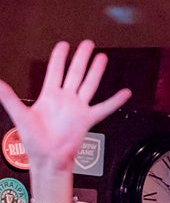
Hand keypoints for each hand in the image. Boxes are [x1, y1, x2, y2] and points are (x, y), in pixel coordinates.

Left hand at [0, 41, 128, 173]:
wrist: (48, 158)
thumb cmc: (34, 140)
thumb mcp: (20, 116)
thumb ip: (9, 98)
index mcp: (49, 96)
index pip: (55, 71)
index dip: (59, 57)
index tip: (64, 45)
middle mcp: (65, 99)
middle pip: (75, 73)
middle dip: (81, 58)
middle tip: (88, 44)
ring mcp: (78, 108)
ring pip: (89, 85)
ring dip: (96, 71)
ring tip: (102, 58)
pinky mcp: (87, 119)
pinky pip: (104, 108)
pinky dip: (115, 101)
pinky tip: (125, 93)